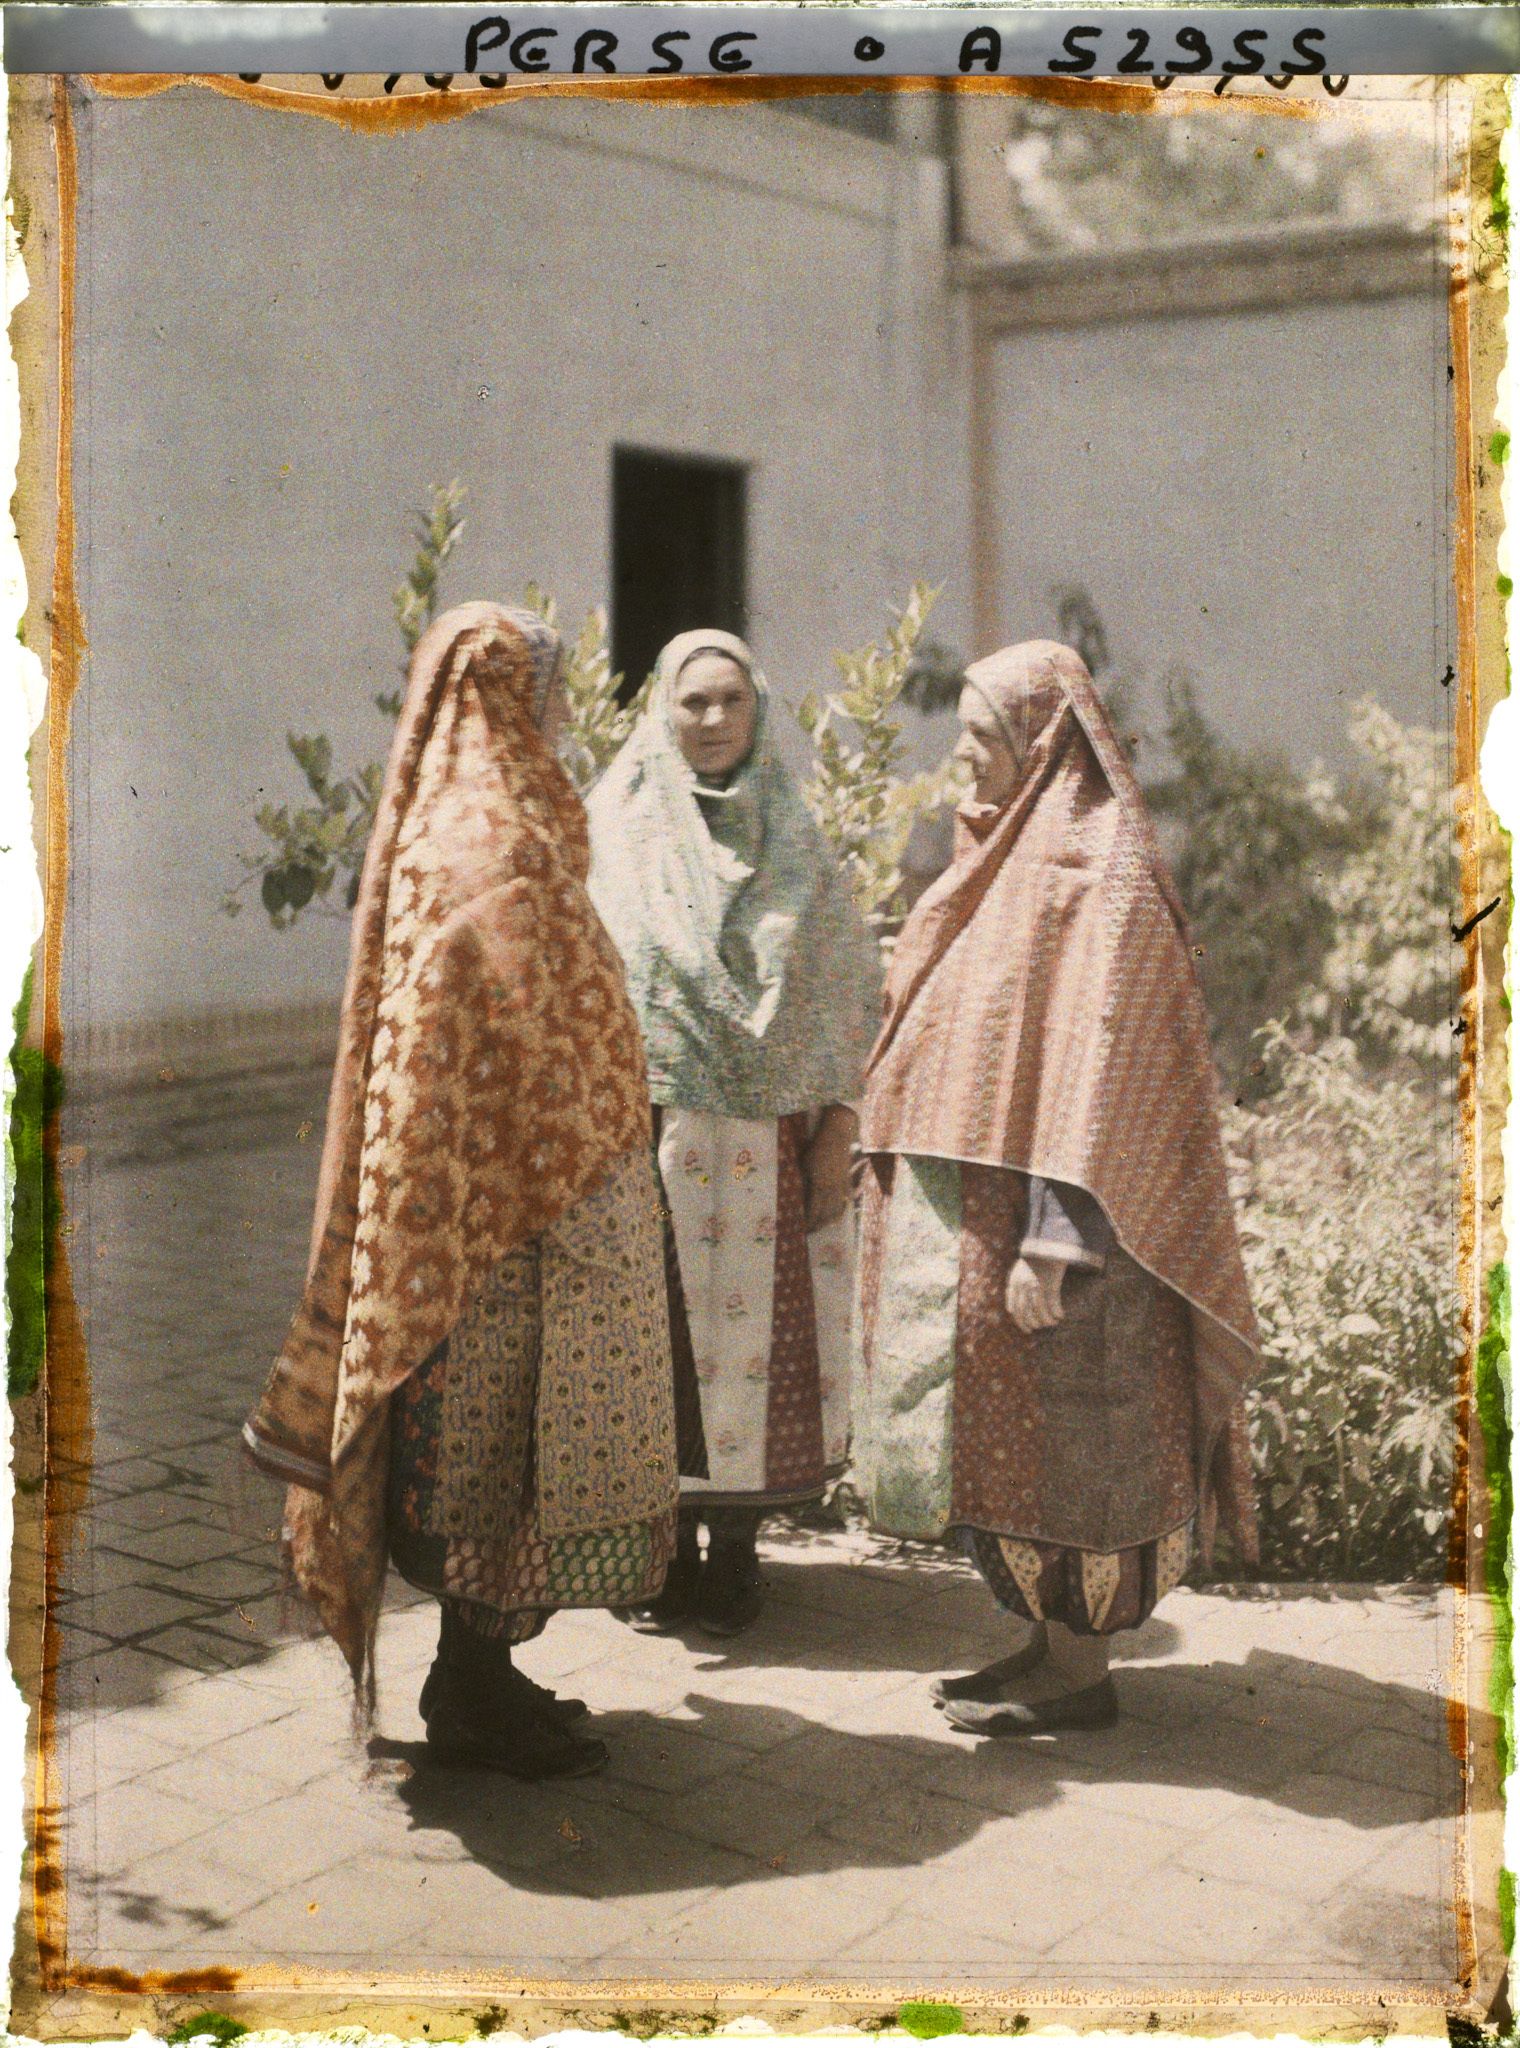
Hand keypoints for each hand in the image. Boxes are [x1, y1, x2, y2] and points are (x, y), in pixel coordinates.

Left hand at [803, 1106, 856, 1232]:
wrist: (838, 1135)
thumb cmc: (818, 1146)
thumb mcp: (805, 1162)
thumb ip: (804, 1180)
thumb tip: (799, 1195)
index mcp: (819, 1184)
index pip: (813, 1210)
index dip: (809, 1221)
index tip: (803, 1229)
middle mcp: (832, 1188)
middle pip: (826, 1214)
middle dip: (819, 1225)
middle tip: (811, 1232)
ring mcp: (841, 1185)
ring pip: (837, 1209)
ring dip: (829, 1220)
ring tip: (823, 1226)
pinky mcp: (847, 1181)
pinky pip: (845, 1200)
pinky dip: (840, 1210)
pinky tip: (837, 1214)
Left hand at [1006, 1255, 1065, 1332]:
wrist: (1046, 1241)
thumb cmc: (1036, 1256)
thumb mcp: (1020, 1269)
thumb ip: (1017, 1284)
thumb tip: (1015, 1305)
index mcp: (1014, 1282)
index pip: (1014, 1309)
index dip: (1021, 1321)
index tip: (1027, 1329)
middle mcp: (1022, 1285)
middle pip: (1026, 1313)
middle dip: (1033, 1323)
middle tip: (1041, 1327)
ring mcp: (1036, 1284)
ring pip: (1040, 1311)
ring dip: (1047, 1320)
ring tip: (1053, 1322)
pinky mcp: (1050, 1283)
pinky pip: (1052, 1304)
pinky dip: (1056, 1312)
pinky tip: (1060, 1315)